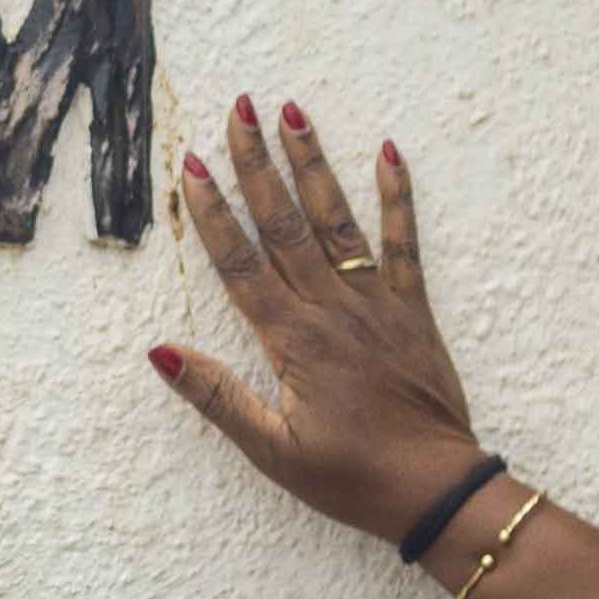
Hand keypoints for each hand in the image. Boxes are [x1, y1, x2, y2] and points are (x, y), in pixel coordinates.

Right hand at [153, 98, 492, 554]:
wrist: (437, 490)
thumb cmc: (351, 478)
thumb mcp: (272, 450)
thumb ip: (218, 396)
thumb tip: (161, 352)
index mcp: (293, 341)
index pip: (241, 263)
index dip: (214, 212)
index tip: (195, 163)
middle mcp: (333, 310)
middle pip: (284, 224)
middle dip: (258, 164)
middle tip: (240, 108)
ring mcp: (377, 304)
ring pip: (337, 221)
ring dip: (313, 164)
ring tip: (294, 113)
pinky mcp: (413, 311)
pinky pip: (403, 244)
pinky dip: (396, 197)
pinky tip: (387, 153)